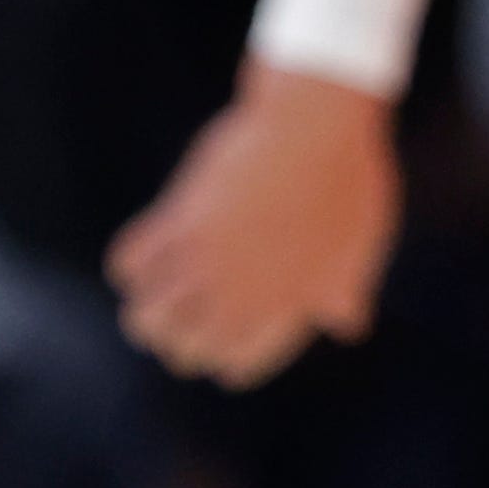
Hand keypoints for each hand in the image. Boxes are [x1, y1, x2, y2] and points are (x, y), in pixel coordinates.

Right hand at [108, 60, 399, 384]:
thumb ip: (346, 290)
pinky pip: (127, 264)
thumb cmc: (349, 177)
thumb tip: (349, 327)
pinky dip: (131, 261)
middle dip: (184, 338)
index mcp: (287, 307)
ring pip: (143, 319)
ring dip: (148, 308)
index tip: (231, 328)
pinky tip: (153, 246)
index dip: (232, 351)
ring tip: (161, 287)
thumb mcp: (361, 242)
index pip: (237, 367)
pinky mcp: (177, 220)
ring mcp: (204, 260)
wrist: (318, 121)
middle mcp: (239, 294)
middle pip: (183, 353)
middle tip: (191, 309)